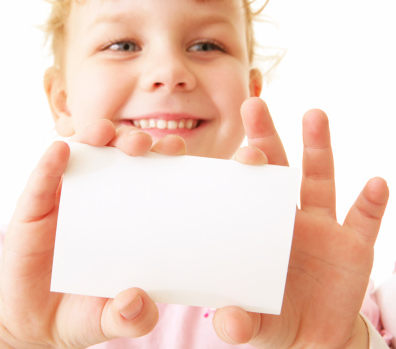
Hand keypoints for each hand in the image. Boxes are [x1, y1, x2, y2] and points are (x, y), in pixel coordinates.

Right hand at [0, 121, 184, 347]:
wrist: (36, 322)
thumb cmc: (83, 310)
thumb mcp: (114, 318)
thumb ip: (131, 317)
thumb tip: (138, 303)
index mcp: (126, 216)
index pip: (149, 176)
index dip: (163, 158)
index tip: (177, 151)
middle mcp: (98, 199)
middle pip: (117, 156)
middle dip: (131, 140)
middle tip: (143, 144)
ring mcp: (65, 200)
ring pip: (80, 156)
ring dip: (93, 137)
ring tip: (104, 133)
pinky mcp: (33, 210)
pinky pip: (41, 181)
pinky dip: (50, 164)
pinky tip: (61, 151)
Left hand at [214, 98, 388, 347]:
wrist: (314, 338)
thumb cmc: (274, 319)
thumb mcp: (254, 322)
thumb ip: (239, 322)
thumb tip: (225, 323)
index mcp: (255, 230)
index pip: (240, 190)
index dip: (232, 168)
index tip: (215, 145)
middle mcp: (287, 220)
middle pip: (275, 170)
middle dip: (265, 138)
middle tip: (253, 104)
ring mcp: (322, 229)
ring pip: (319, 180)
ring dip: (318, 148)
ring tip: (313, 114)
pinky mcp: (354, 247)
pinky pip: (365, 221)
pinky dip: (372, 203)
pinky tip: (376, 184)